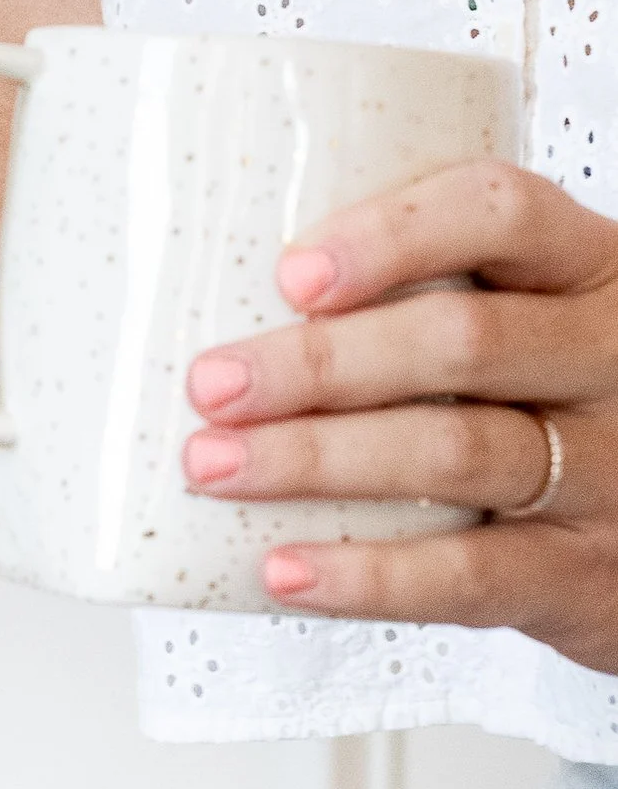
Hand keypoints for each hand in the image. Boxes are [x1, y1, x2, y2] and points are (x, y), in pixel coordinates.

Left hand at [180, 159, 617, 667]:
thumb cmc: (557, 408)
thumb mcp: (529, 323)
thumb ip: (427, 293)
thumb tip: (221, 284)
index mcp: (589, 271)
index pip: (501, 213)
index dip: (392, 236)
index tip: (291, 275)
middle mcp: (612, 360)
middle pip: (462, 341)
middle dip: (318, 363)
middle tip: (211, 385)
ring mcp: (609, 471)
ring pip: (455, 451)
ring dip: (315, 459)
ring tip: (214, 465)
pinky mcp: (583, 574)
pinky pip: (470, 574)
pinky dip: (366, 575)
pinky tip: (283, 568)